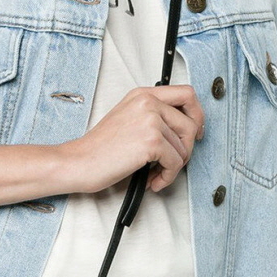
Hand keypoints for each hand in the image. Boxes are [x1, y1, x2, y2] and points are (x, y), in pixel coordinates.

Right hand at [61, 84, 204, 194]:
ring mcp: (151, 120)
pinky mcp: (152, 141)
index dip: (196, 115)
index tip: (194, 133)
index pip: (186, 94)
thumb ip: (151, 119)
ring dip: (173, 168)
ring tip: (156, 176)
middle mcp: (148, 102)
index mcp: (142, 95)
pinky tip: (152, 182)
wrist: (79, 163)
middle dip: (187, 148)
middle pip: (190, 122)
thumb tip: (179, 134)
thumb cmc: (98, 150)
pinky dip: (167, 177)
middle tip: (175, 163)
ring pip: (184, 147)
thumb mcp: (126, 121)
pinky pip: (175, 163)